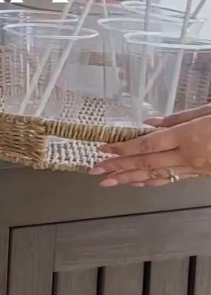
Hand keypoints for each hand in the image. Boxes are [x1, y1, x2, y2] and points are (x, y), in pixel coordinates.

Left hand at [96, 111, 210, 187]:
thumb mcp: (207, 111)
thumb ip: (178, 118)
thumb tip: (149, 124)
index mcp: (187, 136)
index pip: (147, 144)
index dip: (123, 148)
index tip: (104, 149)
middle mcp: (186, 155)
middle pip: (146, 163)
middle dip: (118, 167)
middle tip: (95, 170)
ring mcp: (192, 168)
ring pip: (155, 175)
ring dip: (129, 179)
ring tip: (108, 182)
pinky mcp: (197, 174)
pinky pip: (169, 180)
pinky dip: (150, 182)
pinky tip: (136, 183)